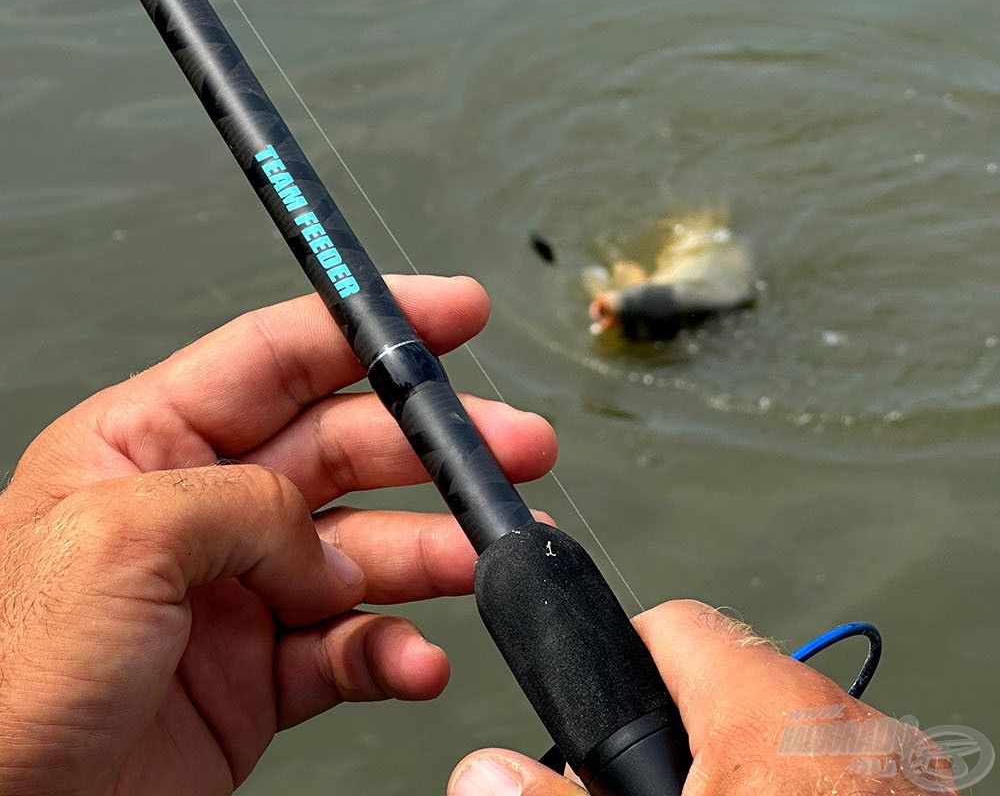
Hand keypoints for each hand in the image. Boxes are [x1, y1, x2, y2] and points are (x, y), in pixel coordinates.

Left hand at [0, 275, 555, 795]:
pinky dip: (393, 651)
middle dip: (430, 441)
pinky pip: (348, 648)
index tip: (449, 312)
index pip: (277, 355)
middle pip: (339, 447)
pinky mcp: (253, 680)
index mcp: (145, 442)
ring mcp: (230, 594)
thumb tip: (323, 543)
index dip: (370, 327)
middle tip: (509, 445)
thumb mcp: (117, 540)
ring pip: (360, 548)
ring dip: (434, 550)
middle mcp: (195, 508)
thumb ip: (244, 507)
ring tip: (491, 558)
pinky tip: (415, 661)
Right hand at [449, 600, 954, 795]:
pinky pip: (839, 772)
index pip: (671, 622)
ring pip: (787, 735)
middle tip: (660, 790)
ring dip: (747, 770)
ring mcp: (889, 759)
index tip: (605, 713)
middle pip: (726, 684)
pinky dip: (802, 791)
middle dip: (684, 735)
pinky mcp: (917, 795)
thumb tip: (485, 774)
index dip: (625, 663)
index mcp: (761, 701)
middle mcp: (834, 713)